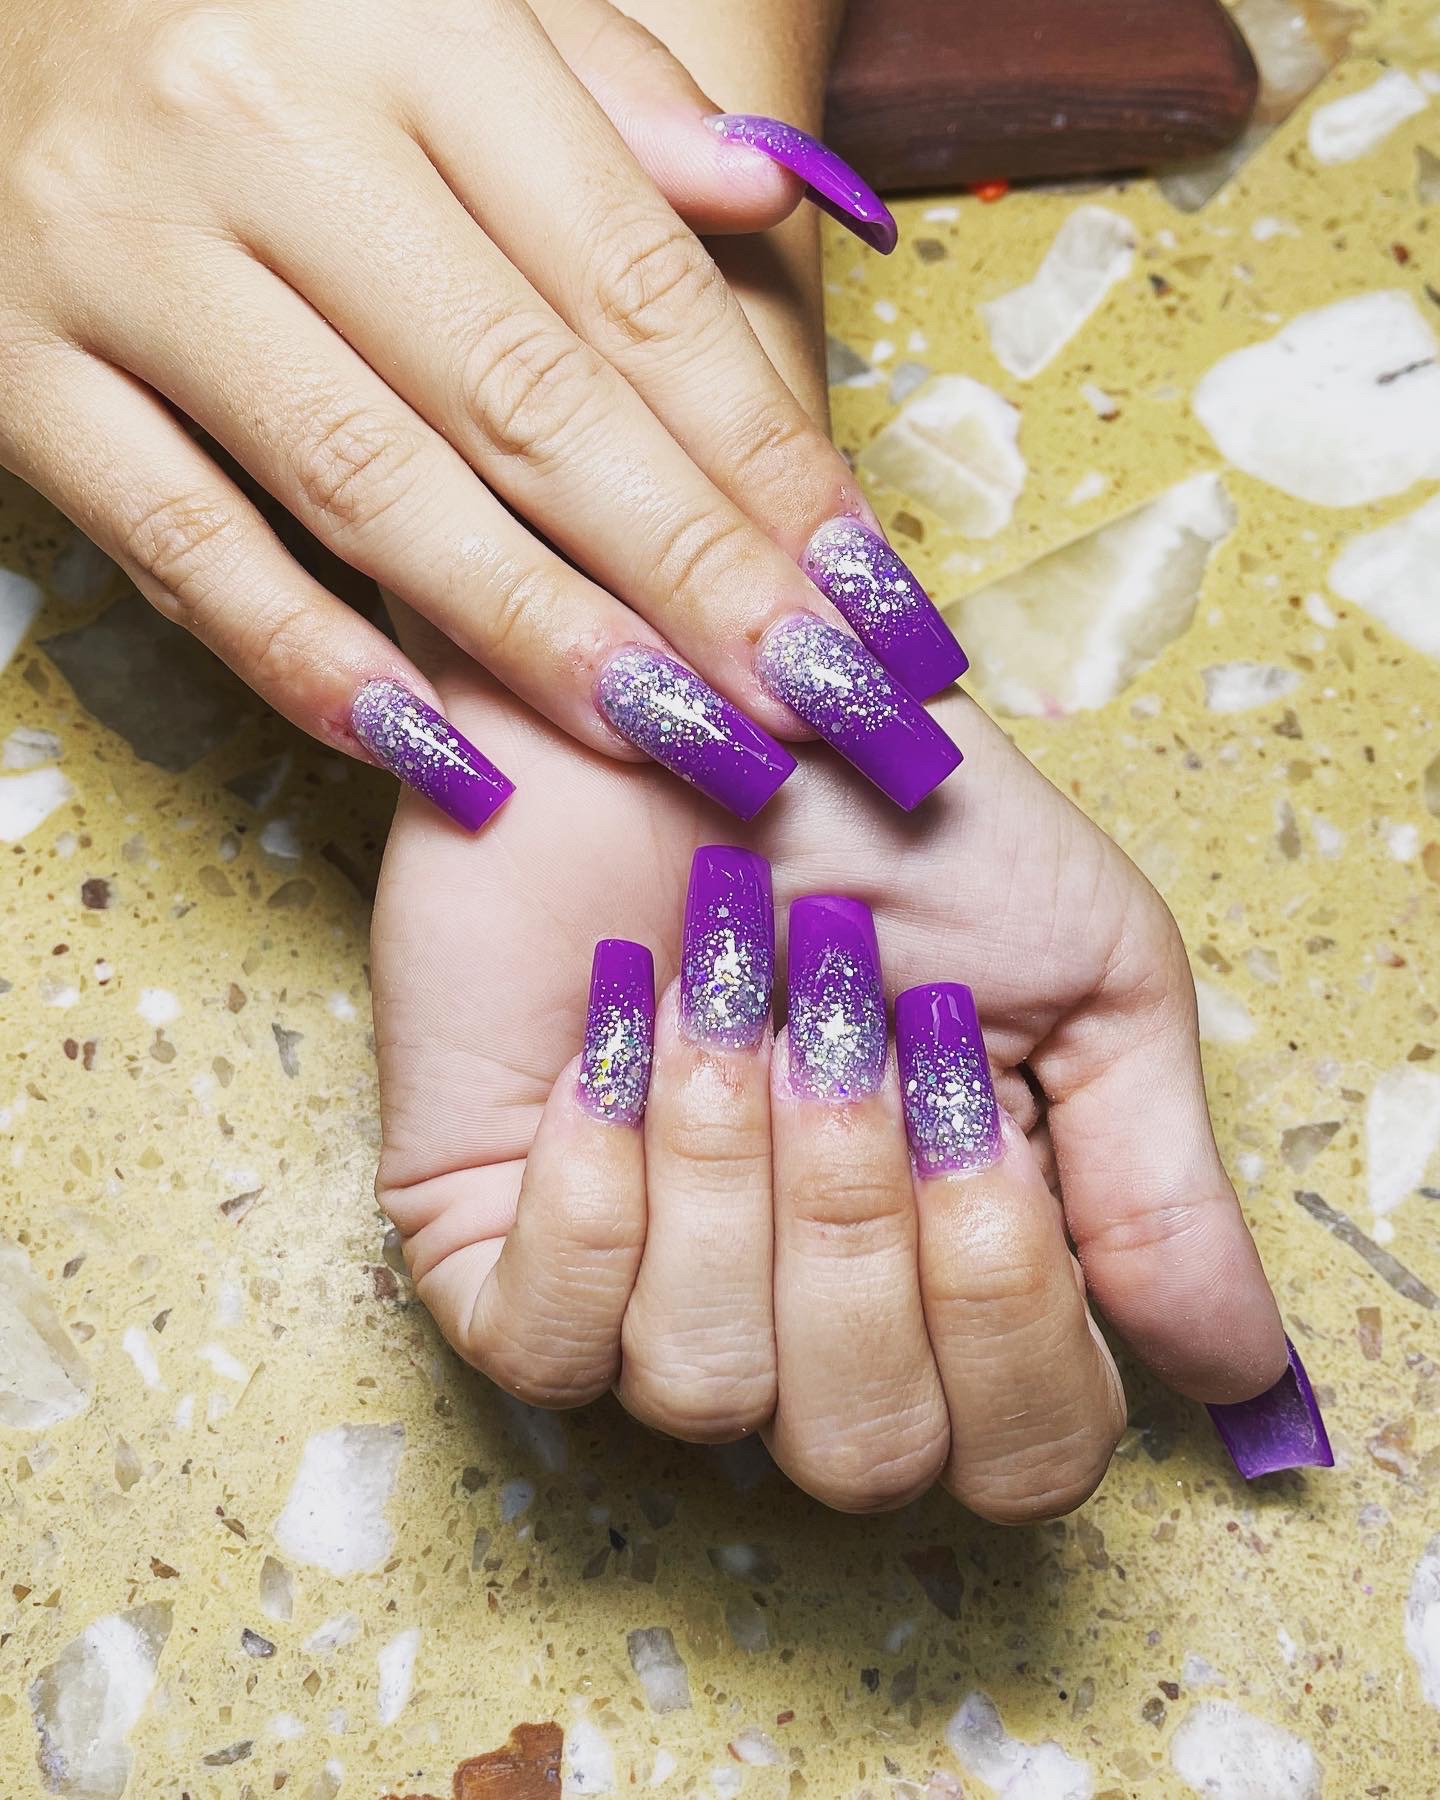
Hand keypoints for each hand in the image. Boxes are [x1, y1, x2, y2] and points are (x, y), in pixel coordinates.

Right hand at [0, 0, 952, 830]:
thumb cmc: (250, 17)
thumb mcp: (439, 6)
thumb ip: (605, 98)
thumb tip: (774, 191)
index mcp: (406, 30)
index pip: (630, 281)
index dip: (763, 453)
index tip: (866, 592)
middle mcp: (263, 131)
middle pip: (525, 395)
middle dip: (690, 572)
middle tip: (814, 703)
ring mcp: (125, 254)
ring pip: (367, 482)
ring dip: (535, 636)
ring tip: (676, 742)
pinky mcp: (20, 372)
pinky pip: (181, 547)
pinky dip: (310, 661)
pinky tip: (436, 752)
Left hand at [371, 666, 1289, 1518]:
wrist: (688, 688)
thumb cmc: (889, 816)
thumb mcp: (1084, 975)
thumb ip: (1154, 1180)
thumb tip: (1237, 1374)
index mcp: (956, 1280)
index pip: (1021, 1454)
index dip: (1011, 1316)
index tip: (975, 1113)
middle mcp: (802, 1326)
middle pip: (867, 1452)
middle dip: (862, 1225)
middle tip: (847, 1031)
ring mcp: (637, 1300)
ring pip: (706, 1392)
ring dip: (730, 1166)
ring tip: (717, 997)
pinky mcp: (486, 1251)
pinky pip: (546, 1344)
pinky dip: (598, 1193)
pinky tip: (614, 1041)